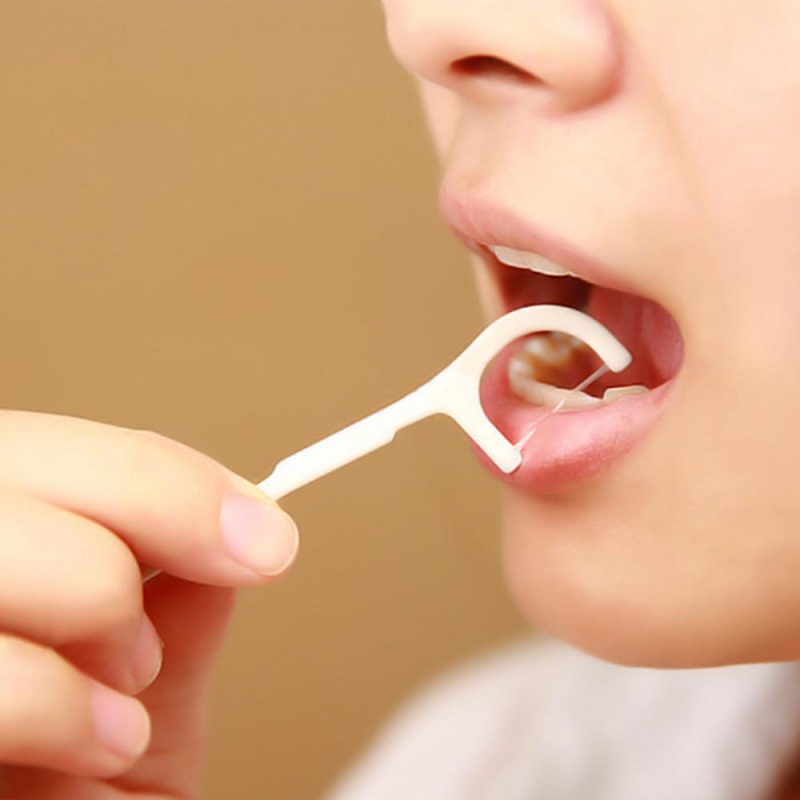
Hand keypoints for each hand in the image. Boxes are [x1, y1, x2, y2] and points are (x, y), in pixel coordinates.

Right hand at [0, 411, 297, 798]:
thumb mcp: (144, 707)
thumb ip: (176, 614)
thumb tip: (239, 522)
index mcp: (1, 555)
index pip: (56, 450)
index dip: (164, 477)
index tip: (262, 531)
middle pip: (22, 460)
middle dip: (151, 508)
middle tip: (231, 568)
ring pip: (6, 549)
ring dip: (99, 606)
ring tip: (125, 690)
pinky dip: (56, 700)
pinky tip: (98, 746)